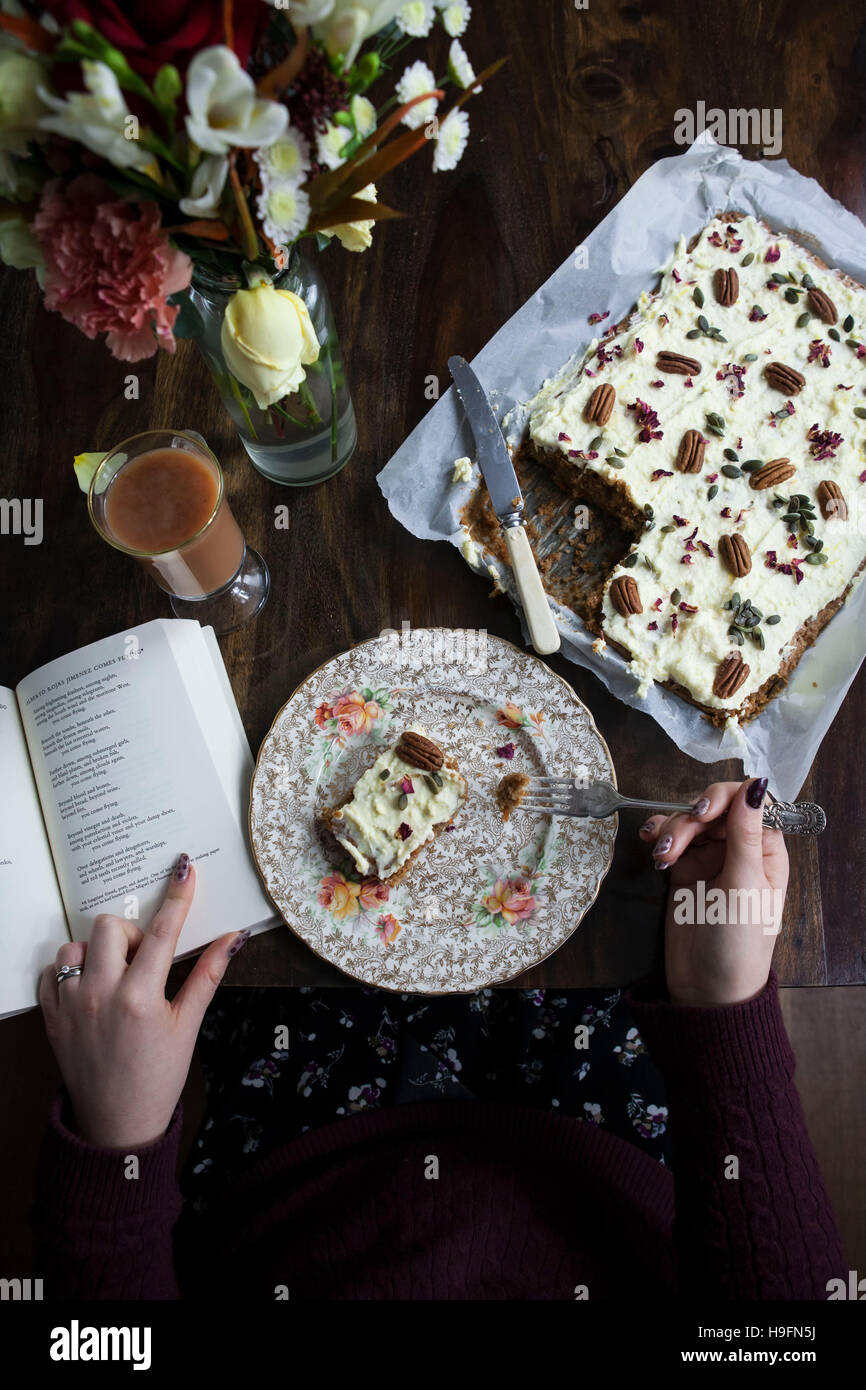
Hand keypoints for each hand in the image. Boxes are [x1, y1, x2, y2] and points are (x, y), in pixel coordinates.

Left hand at [39, 855, 248, 1148]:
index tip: (183, 869)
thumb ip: (206, 976)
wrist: (117, 1124)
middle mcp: (100, 995)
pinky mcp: (51, 1017)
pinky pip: (51, 972)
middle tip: (144, 958)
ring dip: (97, 951)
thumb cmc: (159, 1077)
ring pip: (76, 945)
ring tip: (114, 976)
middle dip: (131, 933)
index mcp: (140, 998)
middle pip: (111, 927)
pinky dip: (69, 972)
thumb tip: (233, 938)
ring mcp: (71, 1006)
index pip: (162, 932)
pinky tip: (89, 988)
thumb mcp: (188, 1026)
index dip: (177, 897)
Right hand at [639, 778, 788, 1007]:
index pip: (749, 802)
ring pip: (688, 821)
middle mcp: (739, 848)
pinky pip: (670, 839)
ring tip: (660, 858)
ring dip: (670, 831)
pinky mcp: (683, 869)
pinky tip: (651, 847)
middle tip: (674, 843)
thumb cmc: (738, 941)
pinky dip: (659, 837)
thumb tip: (756, 785)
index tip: (704, 811)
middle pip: (713, 807)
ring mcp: (709, 858)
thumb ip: (745, 834)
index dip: (725, 798)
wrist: (707, 987)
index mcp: (765, 850)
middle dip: (690, 818)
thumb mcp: (744, 885)